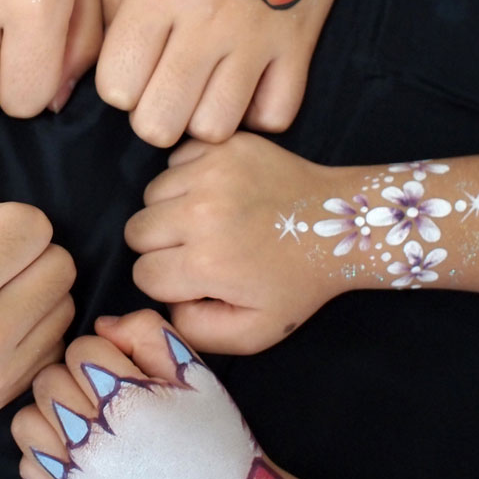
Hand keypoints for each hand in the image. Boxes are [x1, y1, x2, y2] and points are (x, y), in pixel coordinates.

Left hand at [12, 310, 309, 478]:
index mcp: (127, 403)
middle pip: (47, 381)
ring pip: (26, 422)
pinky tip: (74, 449)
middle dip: (73, 378)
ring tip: (81, 418)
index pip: (79, 349)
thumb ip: (145, 330)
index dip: (102, 352)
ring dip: (50, 413)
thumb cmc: (209, 430)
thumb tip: (101, 326)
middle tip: (102, 392)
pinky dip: (45, 454)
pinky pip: (27, 466)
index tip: (123, 370)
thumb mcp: (192, 369)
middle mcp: (95, 443)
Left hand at [97, 0, 356, 147]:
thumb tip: (112, 45)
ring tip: (203, 84)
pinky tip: (246, 84)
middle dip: (150, 111)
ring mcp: (256, 41)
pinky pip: (276, 116)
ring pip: (214, 129)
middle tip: (163, 81)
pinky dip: (257, 111)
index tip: (131, 61)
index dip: (117, 83)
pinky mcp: (300, 45)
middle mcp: (204, 26)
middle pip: (158, 123)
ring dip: (200, 116)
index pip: (116, 87)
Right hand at [124, 133, 341, 353]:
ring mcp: (211, 172)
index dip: (165, 282)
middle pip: (135, 230)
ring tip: (208, 218)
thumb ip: (196, 333)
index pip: (143, 273)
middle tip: (196, 248)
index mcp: (207, 263)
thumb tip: (165, 304)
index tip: (195, 279)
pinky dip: (186, 176)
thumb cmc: (297, 282)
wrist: (343, 226)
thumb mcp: (254, 332)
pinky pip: (174, 160)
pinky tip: (216, 192)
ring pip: (151, 193)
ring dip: (170, 209)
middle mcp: (201, 213)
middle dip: (159, 245)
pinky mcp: (223, 146)